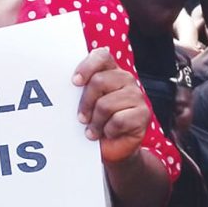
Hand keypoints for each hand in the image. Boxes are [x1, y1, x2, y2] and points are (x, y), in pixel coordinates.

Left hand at [73, 48, 149, 163]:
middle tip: (82, 118)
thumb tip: (63, 84)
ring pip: (106, 104)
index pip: (101, 56)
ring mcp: (137, 95)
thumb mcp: (85, 103)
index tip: (75, 82)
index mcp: (110, 71)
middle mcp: (125, 79)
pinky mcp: (143, 114)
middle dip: (85, 103)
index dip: (87, 66)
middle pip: (98, 81)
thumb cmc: (95, 123)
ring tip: (94, 130)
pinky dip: (108, 131)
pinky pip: (118, 120)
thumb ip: (80, 90)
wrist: (112, 150)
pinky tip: (109, 133)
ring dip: (96, 122)